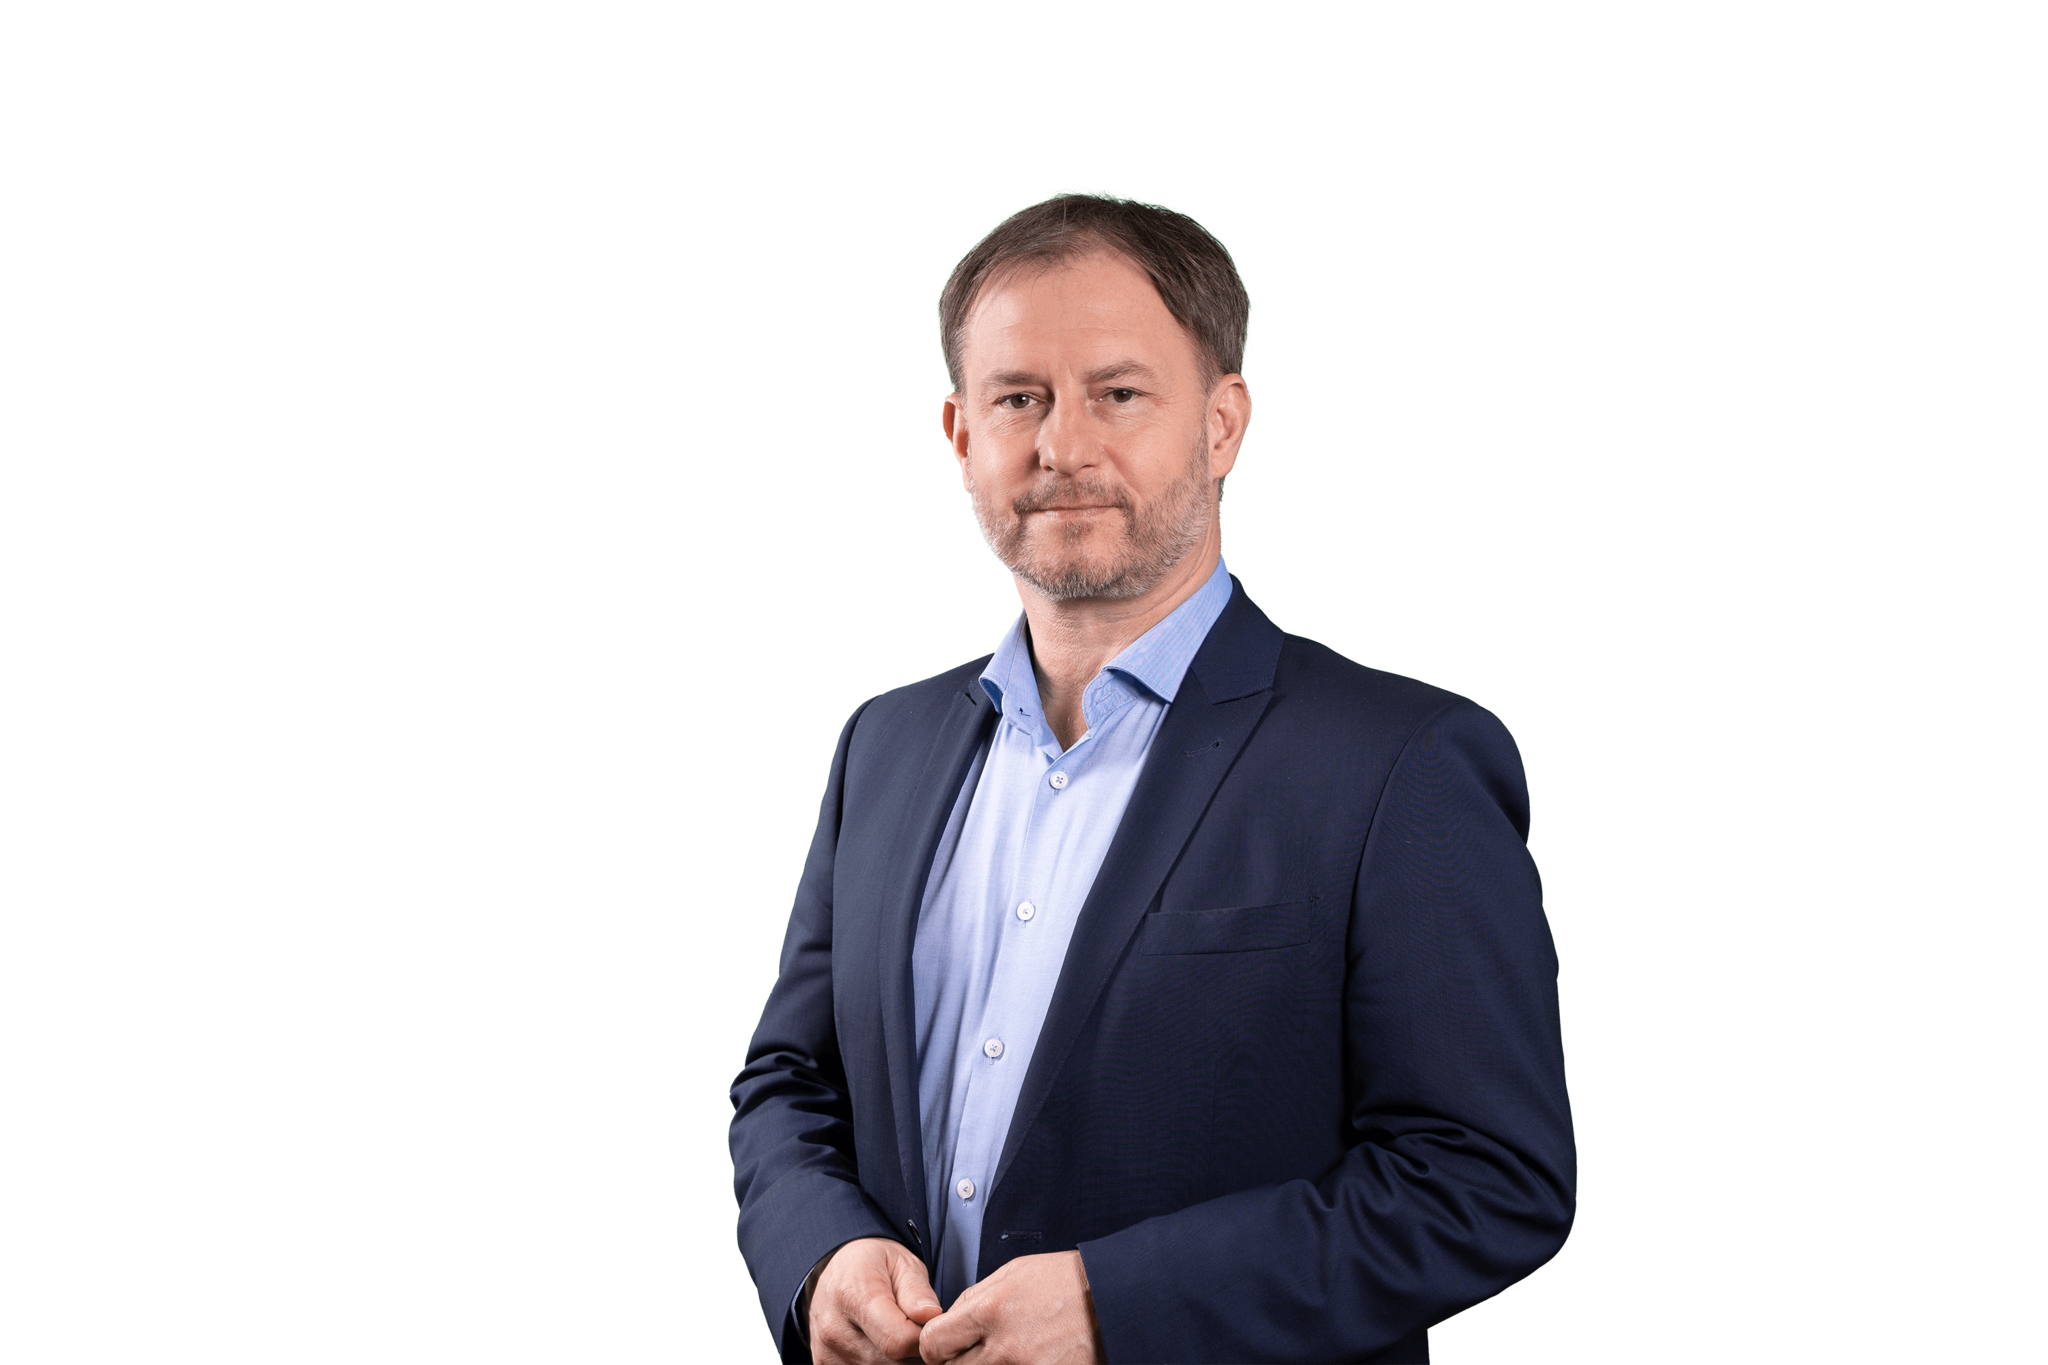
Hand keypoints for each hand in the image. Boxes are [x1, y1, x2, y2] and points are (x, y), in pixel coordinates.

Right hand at [809, 1236, 943, 1364]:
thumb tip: (931, 1316)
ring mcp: (826, 1352)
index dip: (922, 1337)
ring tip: (897, 1333)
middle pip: (891, 1363)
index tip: (926, 1324)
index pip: (898, 1340)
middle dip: (912, 1351)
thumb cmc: (874, 1264)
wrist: (835, 1270)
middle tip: (913, 1327)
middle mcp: (834, 1329)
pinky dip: (881, 1364)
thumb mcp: (902, 1262)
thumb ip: (917, 1291)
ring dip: (898, 1361)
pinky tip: (881, 1344)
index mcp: (852, 1295)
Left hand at [917, 1250, 1103, 1364]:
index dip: (935, 1346)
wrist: (1117, 1300)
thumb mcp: (1014, 1273)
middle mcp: (1004, 1348)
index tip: (944, 1345)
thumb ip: (975, 1298)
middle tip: (975, 1351)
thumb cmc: (1066, 1282)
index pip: (933, 1343)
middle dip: (959, 1362)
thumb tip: (948, 1321)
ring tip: (1003, 1354)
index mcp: (991, 1310)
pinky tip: (1025, 1360)